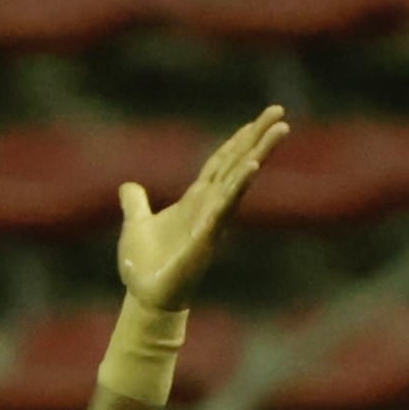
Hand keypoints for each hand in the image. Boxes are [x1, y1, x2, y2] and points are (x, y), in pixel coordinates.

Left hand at [116, 107, 289, 313]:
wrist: (145, 297)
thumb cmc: (145, 266)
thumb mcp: (136, 225)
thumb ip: (136, 205)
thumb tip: (128, 187)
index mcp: (196, 200)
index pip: (222, 162)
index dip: (238, 139)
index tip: (259, 119)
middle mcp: (210, 206)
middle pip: (238, 163)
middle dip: (258, 137)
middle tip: (280, 112)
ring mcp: (212, 220)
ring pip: (239, 179)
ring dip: (259, 152)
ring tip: (279, 130)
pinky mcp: (206, 236)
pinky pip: (225, 206)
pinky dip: (237, 185)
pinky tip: (252, 165)